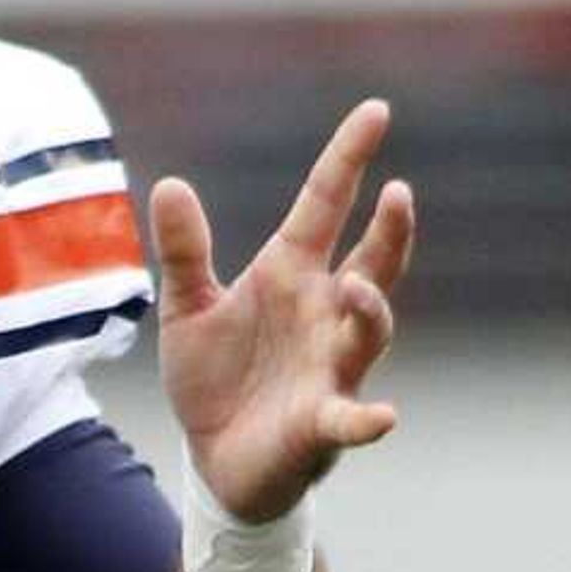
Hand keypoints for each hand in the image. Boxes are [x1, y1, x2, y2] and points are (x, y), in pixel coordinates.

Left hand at [152, 99, 414, 522]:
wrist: (215, 461)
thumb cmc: (216, 378)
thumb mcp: (188, 308)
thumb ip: (184, 251)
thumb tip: (170, 182)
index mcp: (291, 275)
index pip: (326, 205)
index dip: (349, 159)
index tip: (375, 111)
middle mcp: (324, 314)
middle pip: (371, 264)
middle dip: (390, 233)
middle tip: (400, 194)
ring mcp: (331, 367)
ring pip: (370, 331)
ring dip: (370, 311)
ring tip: (358, 290)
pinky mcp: (323, 423)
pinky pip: (353, 416)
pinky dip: (368, 417)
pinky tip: (383, 415)